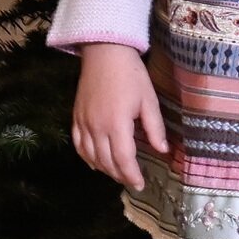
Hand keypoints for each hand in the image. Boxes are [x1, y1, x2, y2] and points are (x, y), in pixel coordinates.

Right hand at [72, 44, 167, 191]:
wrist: (105, 53)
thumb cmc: (131, 75)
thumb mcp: (149, 100)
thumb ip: (154, 128)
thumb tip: (162, 150)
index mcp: (117, 124)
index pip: (123, 159)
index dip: (131, 175)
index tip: (140, 185)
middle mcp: (97, 127)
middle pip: (106, 161)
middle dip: (120, 175)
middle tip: (132, 182)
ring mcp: (83, 122)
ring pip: (90, 156)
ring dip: (104, 169)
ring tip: (118, 174)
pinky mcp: (76, 116)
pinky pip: (78, 144)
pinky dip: (86, 157)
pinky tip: (95, 163)